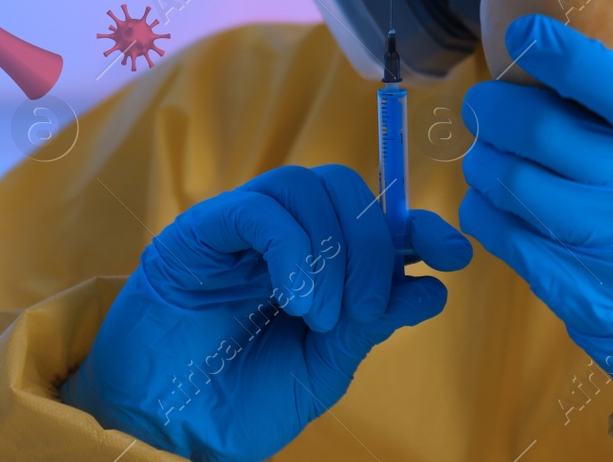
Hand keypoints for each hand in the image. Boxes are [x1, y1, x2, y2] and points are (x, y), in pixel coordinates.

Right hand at [61, 164, 471, 461]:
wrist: (158, 426)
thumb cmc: (233, 401)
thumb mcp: (320, 369)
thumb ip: (370, 326)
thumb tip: (433, 288)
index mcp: (319, 268)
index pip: (377, 223)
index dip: (419, 227)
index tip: (454, 254)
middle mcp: (284, 237)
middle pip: (349, 193)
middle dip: (375, 246)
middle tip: (363, 309)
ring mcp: (242, 229)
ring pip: (309, 188)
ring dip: (333, 251)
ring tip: (319, 315)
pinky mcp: (202, 230)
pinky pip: (259, 209)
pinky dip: (292, 248)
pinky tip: (296, 298)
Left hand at [459, 14, 612, 415]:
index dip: (571, 57)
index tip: (525, 33)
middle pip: (546, 133)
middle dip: (494, 106)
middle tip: (483, 100)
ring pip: (513, 184)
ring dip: (483, 157)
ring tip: (487, 149)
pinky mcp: (585, 297)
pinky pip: (506, 239)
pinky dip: (484, 208)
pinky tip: (490, 197)